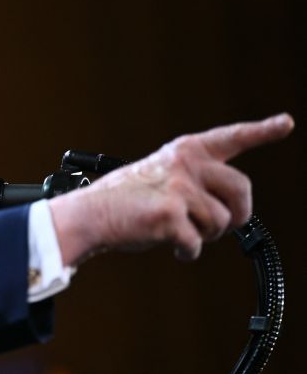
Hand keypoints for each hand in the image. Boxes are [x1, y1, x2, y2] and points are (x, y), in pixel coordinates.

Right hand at [49, 113, 294, 265]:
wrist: (89, 215)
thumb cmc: (121, 201)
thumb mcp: (160, 176)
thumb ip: (194, 181)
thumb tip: (228, 212)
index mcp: (184, 151)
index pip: (231, 137)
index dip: (261, 131)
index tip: (285, 123)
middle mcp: (186, 164)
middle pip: (241, 190)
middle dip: (238, 214)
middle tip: (221, 226)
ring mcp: (180, 189)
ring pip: (222, 223)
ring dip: (205, 235)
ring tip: (179, 231)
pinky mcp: (172, 215)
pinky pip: (197, 243)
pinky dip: (185, 250)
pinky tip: (170, 244)